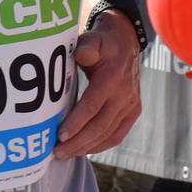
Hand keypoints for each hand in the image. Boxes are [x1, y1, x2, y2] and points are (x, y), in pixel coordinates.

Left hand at [54, 11, 141, 157]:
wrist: (125, 43)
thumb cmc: (101, 43)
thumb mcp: (93, 39)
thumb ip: (87, 47)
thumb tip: (83, 56)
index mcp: (113, 78)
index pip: (92, 106)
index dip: (76, 123)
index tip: (59, 135)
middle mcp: (125, 94)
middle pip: (100, 125)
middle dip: (77, 142)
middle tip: (57, 151)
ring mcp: (131, 105)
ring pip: (109, 134)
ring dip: (87, 147)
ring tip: (66, 153)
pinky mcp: (133, 111)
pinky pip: (118, 134)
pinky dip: (101, 145)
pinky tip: (85, 150)